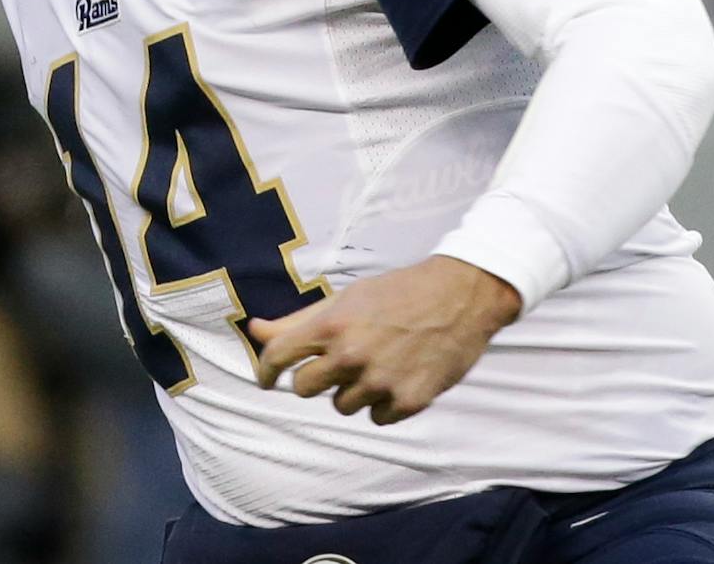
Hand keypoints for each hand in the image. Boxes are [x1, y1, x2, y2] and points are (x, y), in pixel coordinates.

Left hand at [247, 256, 521, 425]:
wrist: (458, 297)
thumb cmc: (396, 294)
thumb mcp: (344, 300)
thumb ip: (298, 321)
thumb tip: (255, 330)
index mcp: (331, 325)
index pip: (278, 358)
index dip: (264, 372)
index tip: (264, 381)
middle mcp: (351, 356)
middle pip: (306, 389)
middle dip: (315, 379)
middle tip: (337, 365)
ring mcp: (380, 382)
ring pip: (342, 406)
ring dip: (353, 391)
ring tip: (378, 363)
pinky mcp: (409, 402)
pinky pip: (377, 418)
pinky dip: (384, 404)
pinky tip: (399, 378)